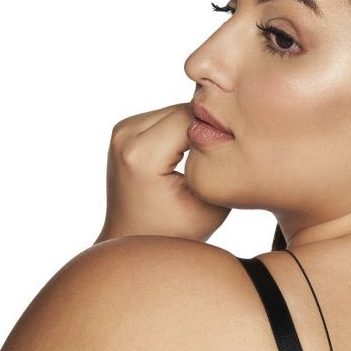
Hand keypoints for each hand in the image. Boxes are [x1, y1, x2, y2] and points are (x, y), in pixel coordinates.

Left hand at [96, 104, 229, 242]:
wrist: (134, 241)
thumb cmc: (173, 233)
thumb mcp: (208, 207)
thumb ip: (220, 167)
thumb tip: (230, 129)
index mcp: (141, 154)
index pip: (192, 117)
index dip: (217, 130)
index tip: (230, 152)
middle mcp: (125, 135)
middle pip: (182, 109)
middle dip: (205, 128)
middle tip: (221, 153)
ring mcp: (121, 130)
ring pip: (174, 110)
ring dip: (193, 129)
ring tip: (204, 157)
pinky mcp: (124, 129)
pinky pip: (164, 117)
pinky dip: (181, 131)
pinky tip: (189, 153)